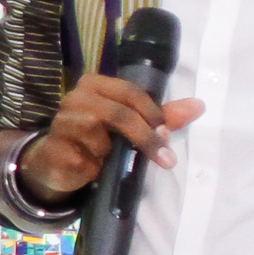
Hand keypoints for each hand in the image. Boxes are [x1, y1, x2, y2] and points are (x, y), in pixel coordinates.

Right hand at [17, 74, 207, 205]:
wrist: (54, 162)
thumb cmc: (95, 138)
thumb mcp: (128, 124)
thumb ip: (162, 116)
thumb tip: (199, 106)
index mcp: (93, 84)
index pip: (130, 92)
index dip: (153, 113)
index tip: (166, 134)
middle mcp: (75, 99)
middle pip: (120, 114)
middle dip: (146, 137)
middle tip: (165, 158)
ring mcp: (61, 124)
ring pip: (102, 140)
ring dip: (114, 154)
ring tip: (109, 159)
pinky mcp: (55, 150)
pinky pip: (87, 162)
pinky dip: (97, 169)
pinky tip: (92, 169)